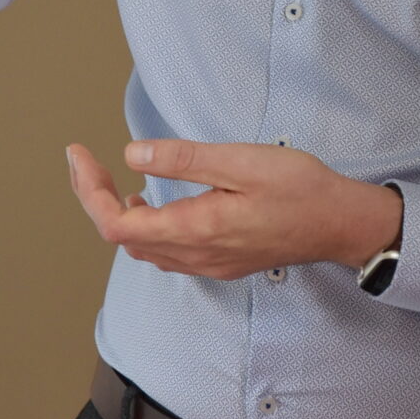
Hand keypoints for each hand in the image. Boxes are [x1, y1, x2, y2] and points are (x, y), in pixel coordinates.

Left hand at [63, 139, 402, 281]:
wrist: (341, 224)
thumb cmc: (300, 189)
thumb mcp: (241, 161)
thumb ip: (184, 160)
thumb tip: (132, 155)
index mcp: (196, 229)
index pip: (117, 224)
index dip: (88, 192)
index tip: (78, 154)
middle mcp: (195, 255)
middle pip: (122, 237)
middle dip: (94, 198)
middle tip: (84, 161)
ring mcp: (207, 264)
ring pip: (142, 248)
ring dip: (117, 215)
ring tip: (107, 178)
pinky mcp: (219, 262)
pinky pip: (166, 252)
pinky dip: (144, 226)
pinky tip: (150, 201)